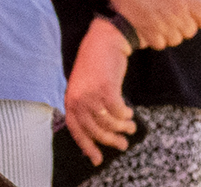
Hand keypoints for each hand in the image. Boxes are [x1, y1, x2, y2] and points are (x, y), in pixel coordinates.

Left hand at [64, 19, 136, 164]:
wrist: (103, 42)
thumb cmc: (95, 66)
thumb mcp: (84, 87)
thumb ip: (87, 107)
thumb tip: (100, 131)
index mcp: (70, 100)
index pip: (76, 130)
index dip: (87, 146)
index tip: (97, 159)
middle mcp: (78, 99)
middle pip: (95, 130)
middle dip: (110, 140)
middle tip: (123, 144)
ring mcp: (91, 94)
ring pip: (109, 122)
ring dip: (122, 128)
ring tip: (130, 128)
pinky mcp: (106, 88)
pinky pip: (118, 111)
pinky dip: (125, 115)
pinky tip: (129, 112)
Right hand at [103, 0, 200, 48]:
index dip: (200, 18)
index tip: (192, 16)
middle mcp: (176, 12)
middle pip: (190, 31)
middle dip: (184, 27)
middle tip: (174, 21)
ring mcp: (161, 22)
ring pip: (175, 40)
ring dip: (170, 35)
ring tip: (162, 26)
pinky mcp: (146, 29)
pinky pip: (159, 44)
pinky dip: (156, 40)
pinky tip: (151, 30)